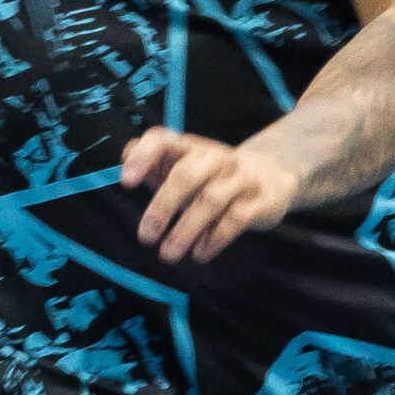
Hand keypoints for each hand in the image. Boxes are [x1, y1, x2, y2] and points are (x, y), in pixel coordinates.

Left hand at [121, 128, 297, 264]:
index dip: (143, 157)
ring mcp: (240, 178)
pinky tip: (199, 254)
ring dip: (185, 230)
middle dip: (162, 207)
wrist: (271, 178)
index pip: (163, 139)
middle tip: (145, 237)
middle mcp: (215, 157)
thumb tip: (123, 158)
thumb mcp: (184, 167)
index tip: (126, 182)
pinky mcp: (258, 201)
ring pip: (210, 200)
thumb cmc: (213, 177)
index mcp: (190, 147)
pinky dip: (214, 240)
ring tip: (168, 254)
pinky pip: (235, 220)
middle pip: (186, 176)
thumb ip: (155, 165)